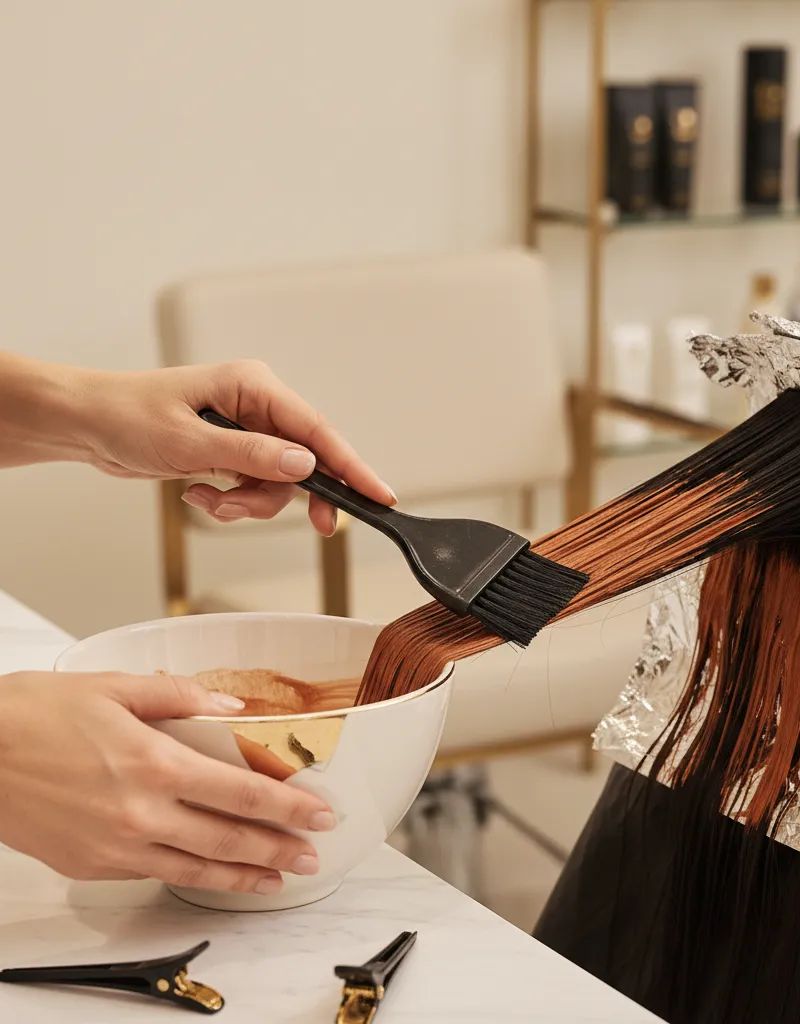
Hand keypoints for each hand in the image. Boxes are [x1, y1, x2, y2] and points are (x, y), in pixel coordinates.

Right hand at [0, 671, 336, 892]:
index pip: (241, 793)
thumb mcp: (114, 687)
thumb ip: (180, 696)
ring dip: (243, 875)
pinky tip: (211, 872)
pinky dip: (192, 875)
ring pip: (195, 868)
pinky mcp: (91, 865)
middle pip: (228, 838)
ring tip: (277, 879)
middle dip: (279, 849)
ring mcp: (115, 846)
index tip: (320, 814)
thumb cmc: (35, 714)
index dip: (288, 807)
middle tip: (313, 854)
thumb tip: (232, 706)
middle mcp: (140, 812)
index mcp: (153, 762)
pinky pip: (154, 872)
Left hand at [83, 359, 395, 534]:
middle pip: (302, 462)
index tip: (377, 494)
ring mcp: (243, 432)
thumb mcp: (190, 442)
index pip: (316, 429)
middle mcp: (255, 406)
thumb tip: (304, 466)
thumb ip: (251, 455)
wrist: (86, 424)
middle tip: (318, 527)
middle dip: (289, 496)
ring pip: (276, 484)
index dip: (350, 465)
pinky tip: (198, 493)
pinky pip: (251, 489)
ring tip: (210, 501)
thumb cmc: (127, 416)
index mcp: (253, 386)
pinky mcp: (230, 453)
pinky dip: (230, 503)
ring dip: (247, 505)